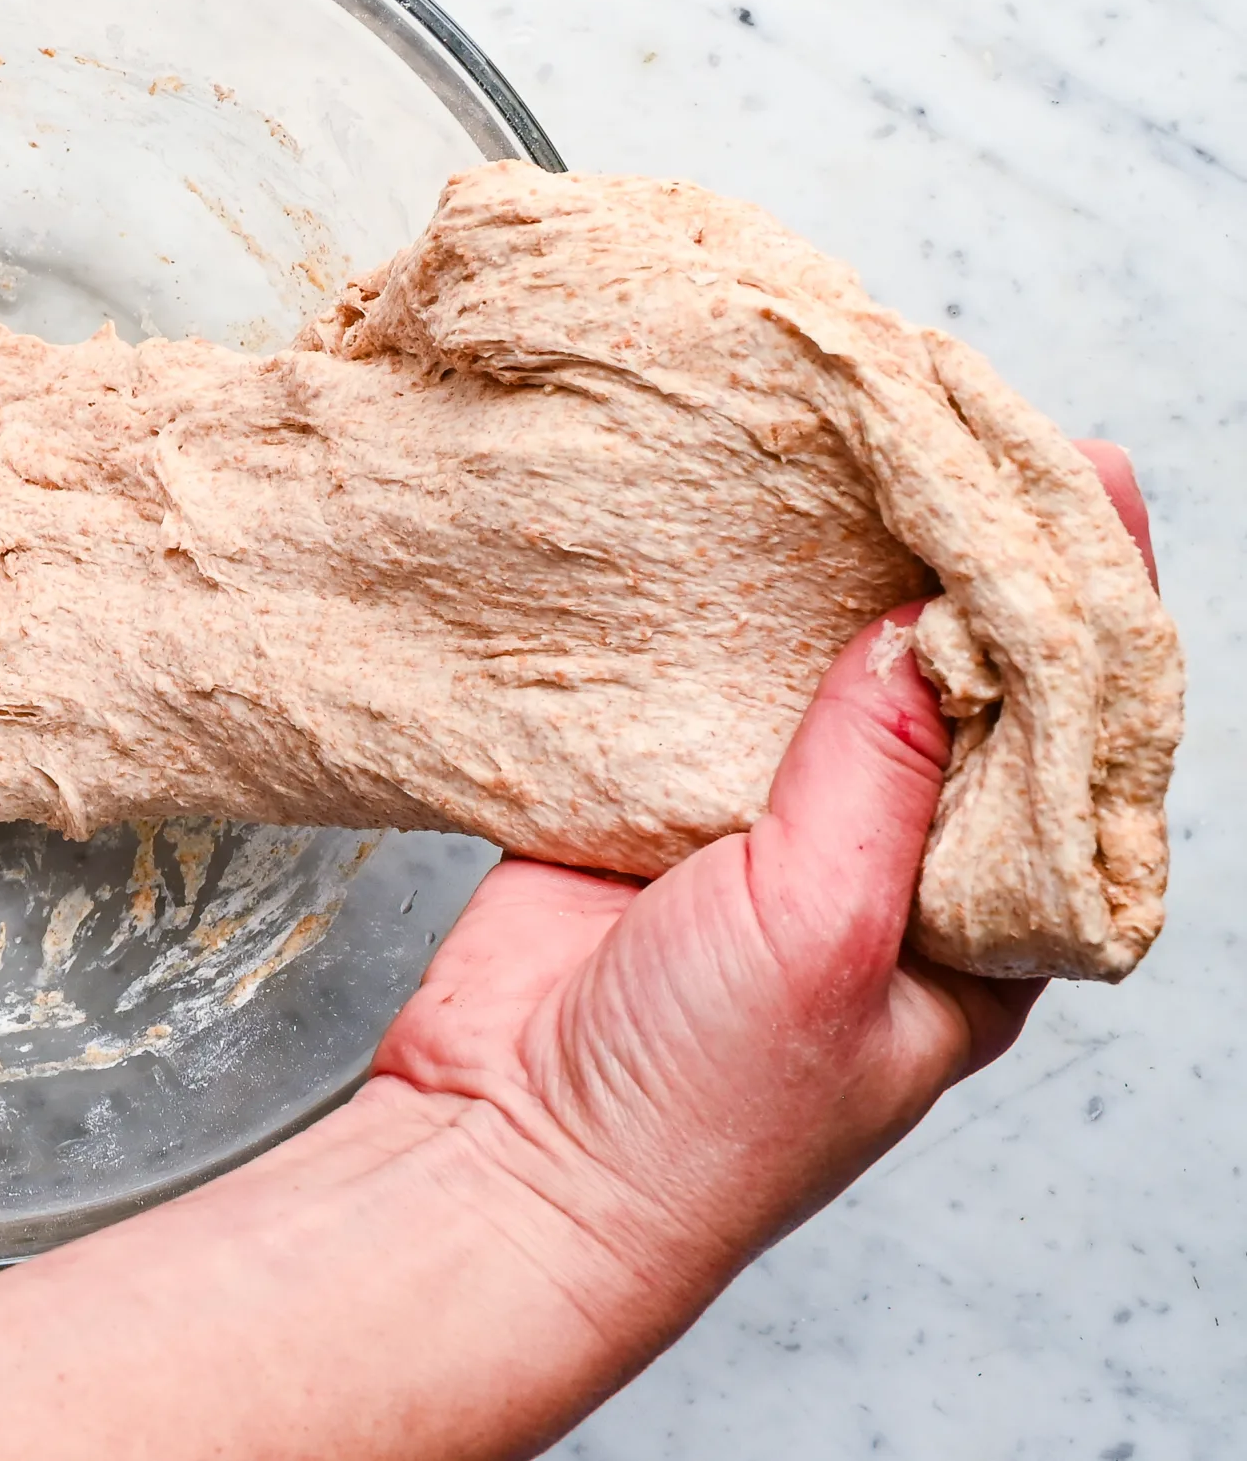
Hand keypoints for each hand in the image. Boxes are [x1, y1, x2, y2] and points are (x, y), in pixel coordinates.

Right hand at [367, 440, 1158, 1366]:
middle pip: (950, 688)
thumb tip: (931, 620)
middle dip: (956, 568)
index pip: (1065, 743)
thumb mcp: (826, 935)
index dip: (1083, 614)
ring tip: (849, 450)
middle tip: (958, 428)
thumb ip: (878, 773)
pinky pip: (690, 691)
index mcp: (980, 930)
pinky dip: (702, 616)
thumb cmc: (694, 1115)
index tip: (1083, 476)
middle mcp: (884, 872)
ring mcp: (761, 833)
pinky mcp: (646, 809)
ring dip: (828, 578)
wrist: (505, 1159)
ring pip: (818, 677)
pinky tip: (714, 531)